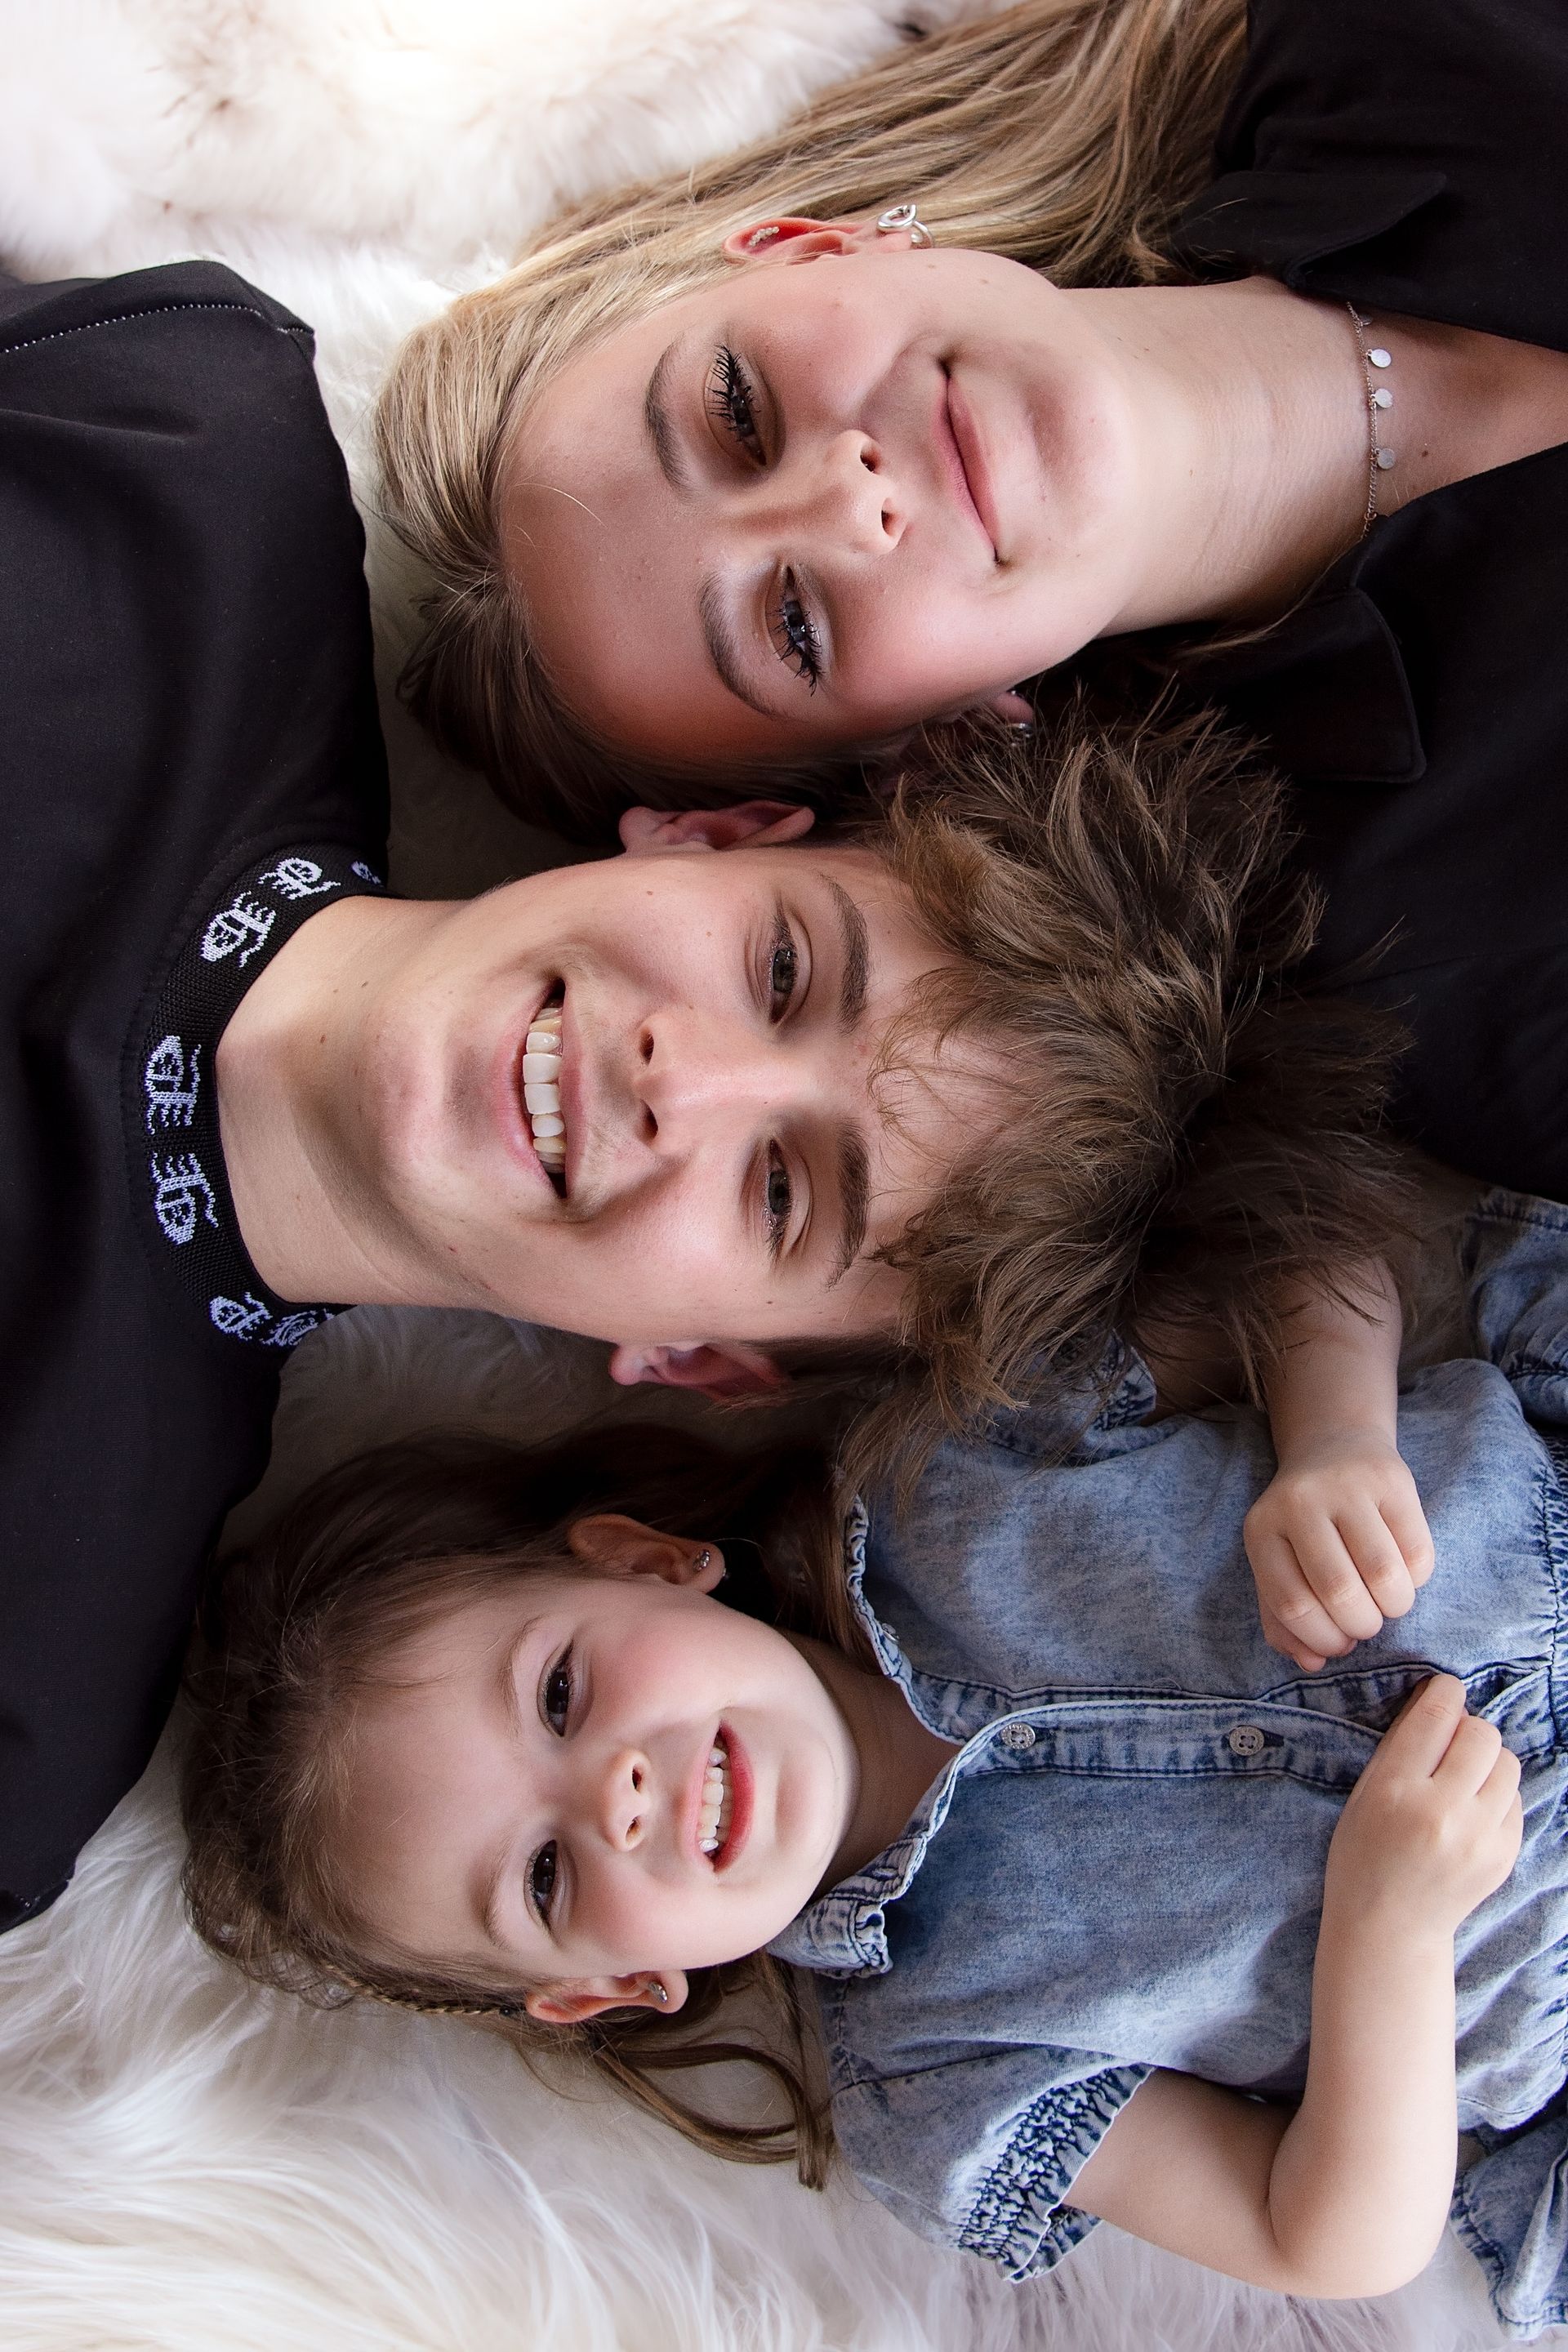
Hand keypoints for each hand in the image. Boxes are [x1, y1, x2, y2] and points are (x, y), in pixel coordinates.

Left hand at [1244, 1431, 1435, 1670]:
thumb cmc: (1305, 1523)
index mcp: (1262, 1528)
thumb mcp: (1279, 1561)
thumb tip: (1310, 1664)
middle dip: (1361, 1626)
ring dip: (1393, 1607)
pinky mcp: (1393, 1480)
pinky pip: (1418, 1554)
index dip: (1322, 1639)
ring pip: (1385, 1576)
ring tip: (1387, 1602)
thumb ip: (1283, 1618)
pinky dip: (1416, 1580)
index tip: (1338, 1645)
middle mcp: (1299, 1502)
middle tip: (1365, 1623)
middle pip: (1339, 1592)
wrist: (1335, 1445)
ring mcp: (1346, 1487)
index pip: (1291, 1604)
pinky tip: (1403, 1572)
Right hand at [1326, 1676, 1522, 1938]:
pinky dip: (1497, 1795)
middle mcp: (1442, 1812)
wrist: (1390, 1928)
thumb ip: (1401, 1747)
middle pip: (1481, 1734)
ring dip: (1487, 1760)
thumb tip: (1437, 1697)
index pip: (1436, 1716)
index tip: (1444, 1688)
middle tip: (1451, 1743)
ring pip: (1507, 1764)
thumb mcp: (1364, 1794)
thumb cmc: (1363, 1854)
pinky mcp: (1503, 1856)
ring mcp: (1478, 1838)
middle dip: (1467, 1728)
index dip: (1444, 1691)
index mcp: (1396, 1791)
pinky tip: (1472, 1811)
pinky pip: (1516, 1799)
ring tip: (1464, 1777)